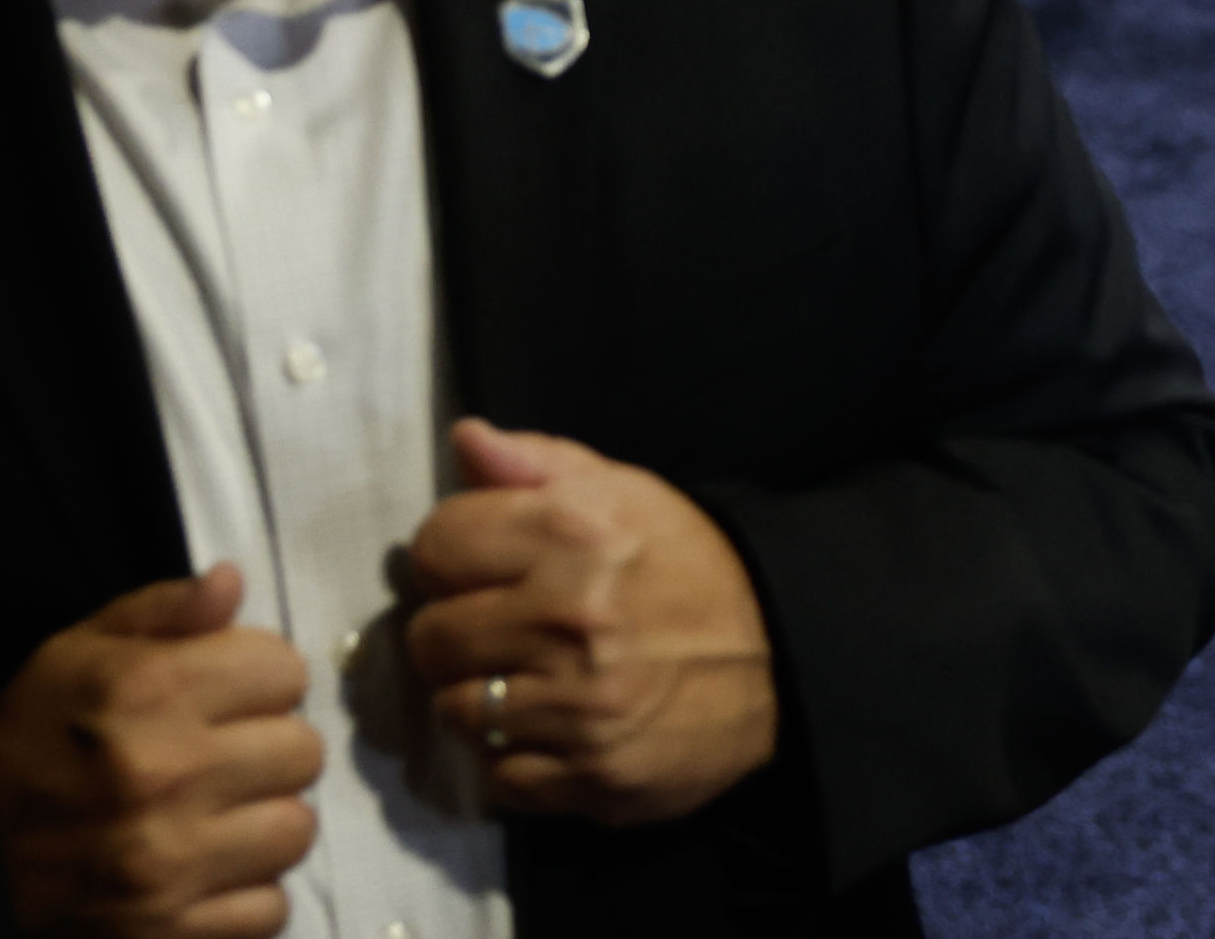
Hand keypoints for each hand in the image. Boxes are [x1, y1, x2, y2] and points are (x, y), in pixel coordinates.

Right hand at [0, 564, 320, 937]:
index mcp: (146, 693)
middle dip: (269, 747)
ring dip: (264, 822)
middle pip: (303, 751)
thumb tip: (232, 581)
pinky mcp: (168, 932)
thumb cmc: (27, 738)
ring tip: (214, 816)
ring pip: (295, 830)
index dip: (261, 677)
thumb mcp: (74, 654)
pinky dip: (244, 895)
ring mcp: (167, 864)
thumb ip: (163, 613)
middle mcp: (163, 776)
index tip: (229, 693)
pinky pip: (268, 909)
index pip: (285, 669)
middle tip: (220, 758)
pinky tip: (202, 873)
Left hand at [404, 421, 775, 827]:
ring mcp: (580, 707)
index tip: (481, 570)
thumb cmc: (690, 565)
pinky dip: (520, 757)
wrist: (783, 657)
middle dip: (457, 632)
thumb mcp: (627, 492)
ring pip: (456, 712)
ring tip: (530, 680)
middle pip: (431, 637)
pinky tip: (557, 729)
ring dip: (484, 698)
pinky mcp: (591, 777)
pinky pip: (501, 777)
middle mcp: (571, 619)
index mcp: (575, 534)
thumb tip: (465, 437)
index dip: (451, 557)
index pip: (437, 546)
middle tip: (502, 631)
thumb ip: (538, 464)